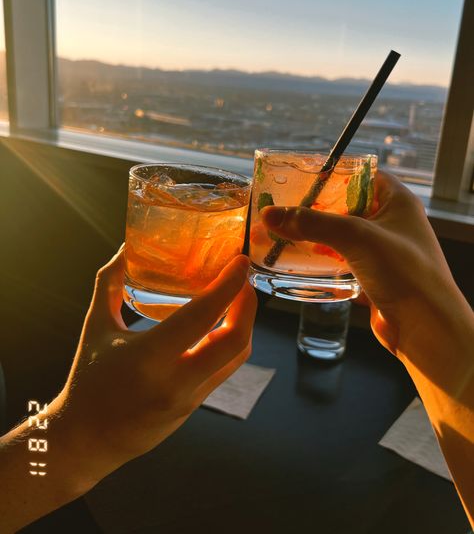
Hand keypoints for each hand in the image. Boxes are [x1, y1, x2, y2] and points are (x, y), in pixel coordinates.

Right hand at [58, 250, 256, 485]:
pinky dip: (230, 342)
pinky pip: (224, 369)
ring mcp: (189, 398)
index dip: (228, 286)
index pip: (202, 316)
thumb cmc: (87, 380)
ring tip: (238, 297)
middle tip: (243, 279)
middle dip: (248, 304)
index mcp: (149, 358)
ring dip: (244, 324)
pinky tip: (223, 324)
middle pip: (235, 340)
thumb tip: (124, 249)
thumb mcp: (95, 328)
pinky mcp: (194, 408)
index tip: (241, 262)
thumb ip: (109, 285)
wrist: (84, 443)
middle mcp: (176, 381)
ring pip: (236, 357)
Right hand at [261, 171, 469, 362]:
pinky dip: (326, 261)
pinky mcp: (375, 277)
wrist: (426, 328)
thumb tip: (271, 214)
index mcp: (398, 201)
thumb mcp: (355, 237)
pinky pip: (345, 261)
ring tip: (287, 233)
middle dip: (319, 208)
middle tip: (287, 207)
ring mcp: (384, 252)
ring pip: (345, 236)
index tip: (304, 178)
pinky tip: (303, 262)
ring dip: (319, 236)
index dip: (336, 174)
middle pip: (349, 206)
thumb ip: (312, 223)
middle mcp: (393, 223)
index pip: (364, 175)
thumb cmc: (404, 272)